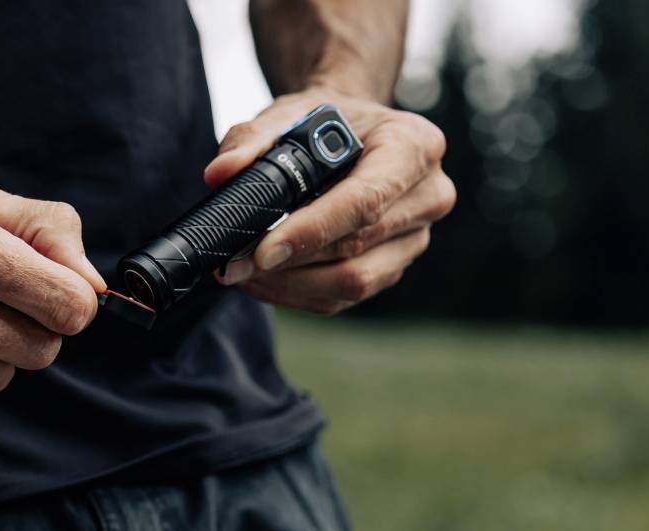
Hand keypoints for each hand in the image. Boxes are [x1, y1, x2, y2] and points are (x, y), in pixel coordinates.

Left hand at [205, 90, 455, 314]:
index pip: (364, 202)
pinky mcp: (392, 268)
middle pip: (355, 248)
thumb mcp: (288, 114)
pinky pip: (343, 298)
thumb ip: (251, 139)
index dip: (311, 232)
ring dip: (290, 285)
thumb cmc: (323, 123)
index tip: (262, 251)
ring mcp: (414, 238)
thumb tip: (219, 174)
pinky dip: (297, 294)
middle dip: (289, 263)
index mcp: (414, 147)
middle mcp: (428, 196)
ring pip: (351, 282)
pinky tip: (263, 281)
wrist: (351, 134)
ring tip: (242, 273)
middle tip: (233, 265)